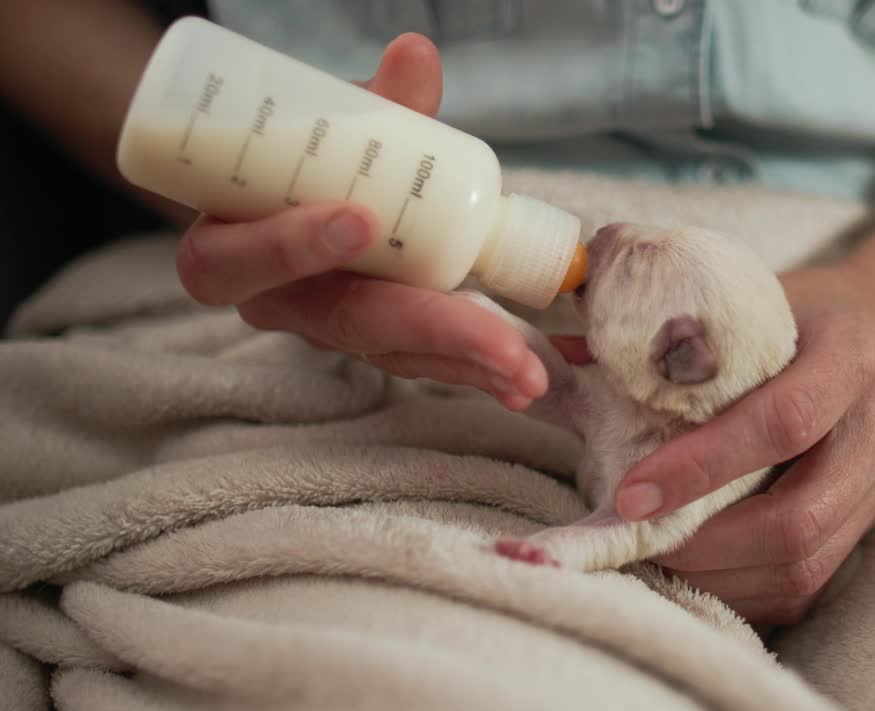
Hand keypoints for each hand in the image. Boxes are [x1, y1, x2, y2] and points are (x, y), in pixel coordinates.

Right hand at [175, 34, 546, 410]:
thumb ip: (373, 102)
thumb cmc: (296, 158)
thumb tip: (416, 52)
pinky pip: (423, 357)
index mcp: (230, 250)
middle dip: (434, 332)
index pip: (242, 261)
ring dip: (470, 364)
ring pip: (396, 353)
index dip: (294, 245)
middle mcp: (279, 302)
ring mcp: (331, 327)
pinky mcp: (376, 338)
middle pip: (348, 324)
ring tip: (531, 378)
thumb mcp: (322, 124)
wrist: (285, 195)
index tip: (359, 220)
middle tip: (504, 349)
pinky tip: (525, 380)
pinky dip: (478, 365)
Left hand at [613, 264, 874, 625]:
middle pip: (799, 513)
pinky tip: (692, 569)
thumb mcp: (732, 299)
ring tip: (654, 557)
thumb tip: (548, 358)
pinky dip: (740, 588)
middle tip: (637, 537)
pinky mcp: (870, 524)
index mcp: (852, 351)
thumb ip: (653, 329)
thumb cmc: (786, 314)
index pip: (785, 419)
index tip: (629, 493)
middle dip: (706, 539)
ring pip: (805, 562)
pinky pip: (806, 583)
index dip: (703, 464)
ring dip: (718, 574)